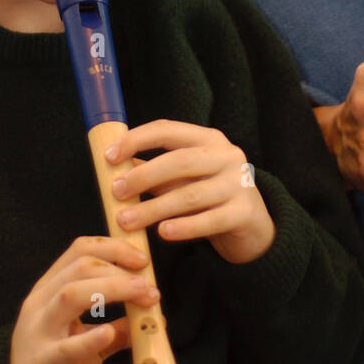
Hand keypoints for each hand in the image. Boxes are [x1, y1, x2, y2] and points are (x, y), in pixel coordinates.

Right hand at [9, 235, 159, 363]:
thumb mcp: (86, 340)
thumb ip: (116, 327)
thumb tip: (154, 319)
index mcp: (50, 289)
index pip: (79, 250)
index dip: (114, 248)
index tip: (143, 260)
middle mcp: (41, 303)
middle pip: (80, 268)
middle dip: (120, 270)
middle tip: (149, 286)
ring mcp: (39, 331)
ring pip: (70, 295)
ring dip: (113, 290)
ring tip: (142, 297)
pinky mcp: (42, 362)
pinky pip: (65, 348)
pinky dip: (89, 338)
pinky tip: (109, 334)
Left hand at [104, 120, 275, 265]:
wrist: (253, 225)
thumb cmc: (209, 195)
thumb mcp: (183, 178)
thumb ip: (153, 171)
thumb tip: (112, 168)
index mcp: (208, 139)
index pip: (168, 130)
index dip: (136, 140)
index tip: (109, 157)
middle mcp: (227, 156)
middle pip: (180, 161)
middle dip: (144, 176)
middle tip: (116, 192)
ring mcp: (238, 184)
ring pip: (191, 195)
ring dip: (154, 208)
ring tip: (126, 221)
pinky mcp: (244, 212)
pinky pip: (210, 220)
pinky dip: (184, 227)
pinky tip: (163, 233)